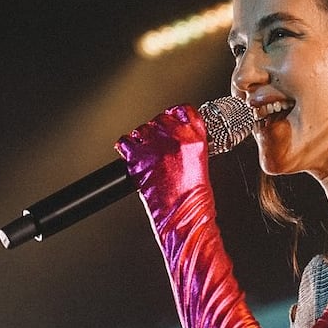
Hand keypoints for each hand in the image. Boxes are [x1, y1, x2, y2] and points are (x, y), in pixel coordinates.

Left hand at [115, 105, 210, 223]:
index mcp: (195, 136)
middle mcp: (175, 137)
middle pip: (159, 118)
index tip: (172, 122)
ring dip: (142, 140)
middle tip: (159, 148)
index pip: (182, 110)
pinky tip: (134, 158)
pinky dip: (126, 148)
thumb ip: (190, 143)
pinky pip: (125, 142)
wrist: (184, 218)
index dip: (174, 117)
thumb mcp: (202, 162)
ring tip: (148, 157)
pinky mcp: (138, 158)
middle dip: (157, 131)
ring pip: (141, 129)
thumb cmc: (195, 198)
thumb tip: (176, 136)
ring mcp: (155, 146)